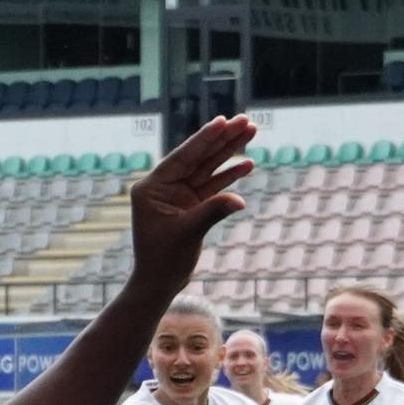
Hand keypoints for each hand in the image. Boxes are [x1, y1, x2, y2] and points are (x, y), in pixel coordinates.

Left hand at [125, 115, 256, 278]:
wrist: (160, 283)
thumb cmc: (164, 261)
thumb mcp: (187, 234)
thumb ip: (211, 212)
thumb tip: (239, 201)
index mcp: (152, 188)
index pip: (182, 157)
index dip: (204, 139)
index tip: (223, 121)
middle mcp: (164, 187)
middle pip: (198, 157)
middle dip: (222, 140)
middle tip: (246, 121)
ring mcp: (178, 195)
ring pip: (208, 168)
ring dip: (230, 152)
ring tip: (251, 132)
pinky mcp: (191, 205)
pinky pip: (213, 185)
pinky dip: (229, 175)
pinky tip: (247, 164)